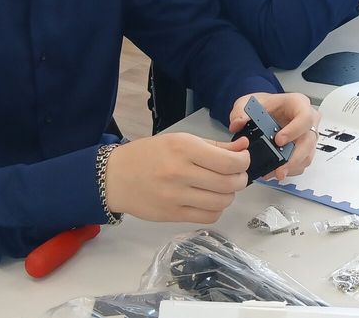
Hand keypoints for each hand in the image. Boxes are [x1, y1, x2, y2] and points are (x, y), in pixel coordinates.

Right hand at [104, 132, 248, 222]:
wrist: (115, 177)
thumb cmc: (148, 155)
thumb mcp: (179, 140)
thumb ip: (214, 146)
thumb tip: (243, 147)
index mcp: (183, 148)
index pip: (228, 162)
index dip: (244, 162)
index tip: (243, 160)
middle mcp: (180, 173)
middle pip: (228, 183)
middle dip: (240, 179)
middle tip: (236, 175)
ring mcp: (175, 197)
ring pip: (221, 202)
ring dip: (229, 195)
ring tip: (223, 188)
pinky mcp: (172, 215)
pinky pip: (208, 217)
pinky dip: (216, 209)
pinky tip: (210, 200)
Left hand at [230, 92, 318, 179]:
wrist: (268, 112)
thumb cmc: (265, 105)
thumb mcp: (249, 102)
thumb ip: (241, 111)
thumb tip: (237, 123)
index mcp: (299, 104)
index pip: (305, 117)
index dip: (294, 130)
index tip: (278, 140)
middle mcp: (308, 121)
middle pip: (309, 141)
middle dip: (294, 158)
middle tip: (280, 168)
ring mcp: (308, 137)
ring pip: (307, 156)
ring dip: (292, 167)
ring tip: (275, 173)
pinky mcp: (304, 150)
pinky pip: (302, 164)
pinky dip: (289, 170)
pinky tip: (275, 172)